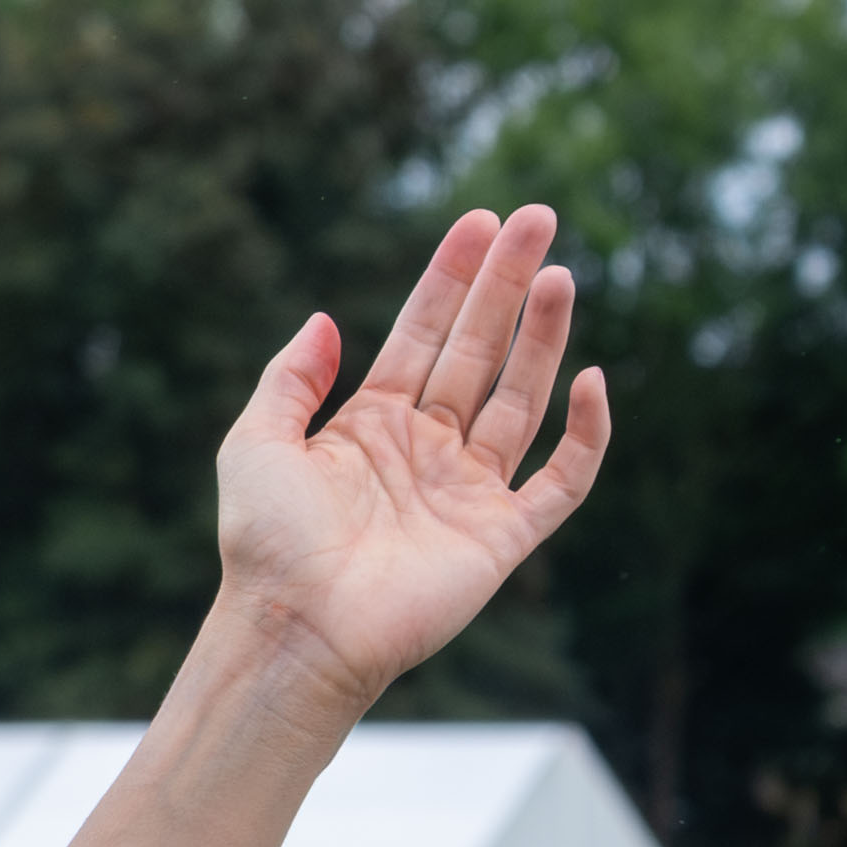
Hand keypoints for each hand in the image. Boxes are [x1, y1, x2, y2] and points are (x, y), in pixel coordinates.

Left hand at [216, 205, 608, 708]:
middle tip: (537, 217)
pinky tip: (590, 380)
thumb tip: (324, 318)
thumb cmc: (263, 546)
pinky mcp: (501, 538)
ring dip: (543, 338)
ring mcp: (467, 493)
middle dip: (507, 285)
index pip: (423, 335)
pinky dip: (585, 434)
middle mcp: (425, 452)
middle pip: (479, 352)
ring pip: (522, 400)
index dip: (452, 279)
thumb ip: (288, 380)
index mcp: (371, 427)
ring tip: (559, 274)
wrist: (292, 629)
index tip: (480, 222)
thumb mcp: (255, 445)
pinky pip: (562, 480)